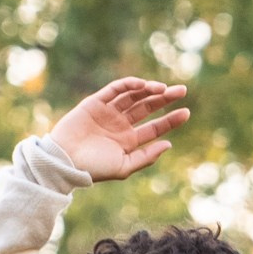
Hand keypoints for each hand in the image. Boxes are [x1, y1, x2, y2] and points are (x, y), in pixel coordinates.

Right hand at [49, 76, 190, 183]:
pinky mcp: (96, 102)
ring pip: (134, 96)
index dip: (170, 120)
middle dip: (164, 99)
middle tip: (182, 91)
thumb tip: (169, 144)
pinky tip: (143, 85)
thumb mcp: (124, 166)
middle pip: (147, 107)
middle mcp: (120, 125)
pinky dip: (129, 85)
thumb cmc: (94, 168)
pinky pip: (116, 89)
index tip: (187, 112)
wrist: (65, 161)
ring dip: (149, 90)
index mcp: (128, 141)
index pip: (154, 128)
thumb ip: (146, 156)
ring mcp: (109, 112)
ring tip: (163, 89)